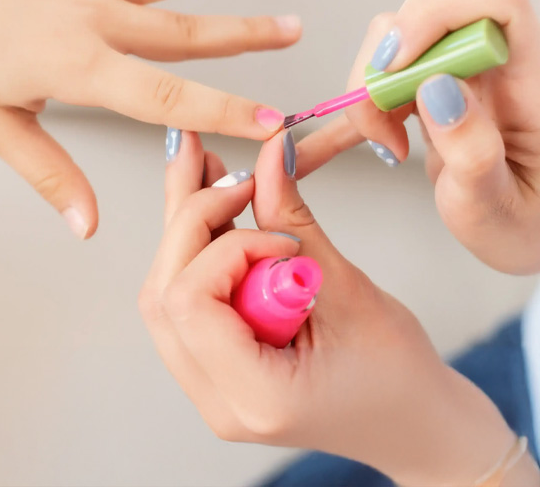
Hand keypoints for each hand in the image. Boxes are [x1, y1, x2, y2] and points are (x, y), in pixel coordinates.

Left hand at [140, 130, 521, 485]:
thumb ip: (296, 220)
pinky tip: (215, 203)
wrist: (414, 424)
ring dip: (186, 226)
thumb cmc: (399, 374)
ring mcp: (208, 385)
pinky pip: (186, 298)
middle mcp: (216, 399)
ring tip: (208, 169)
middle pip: (164, 292)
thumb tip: (269, 153)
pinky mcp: (213, 364)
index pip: (191, 302)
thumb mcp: (351, 290)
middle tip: (227, 170)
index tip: (281, 234)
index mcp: (254, 397)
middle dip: (191, 219)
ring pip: (165, 290)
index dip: (226, 246)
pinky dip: (197, 247)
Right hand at [301, 0, 539, 273]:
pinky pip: (378, 74)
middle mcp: (490, 59)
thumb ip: (472, 151)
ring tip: (385, 140)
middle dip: (390, 47)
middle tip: (386, 110)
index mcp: (527, 75)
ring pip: (395, 30)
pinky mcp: (425, 86)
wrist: (522, 230)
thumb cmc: (524, 222)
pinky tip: (340, 144)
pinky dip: (351, 105)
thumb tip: (436, 86)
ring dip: (370, 82)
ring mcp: (456, 69)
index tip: (396, 69)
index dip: (436, 14)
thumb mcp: (498, 207)